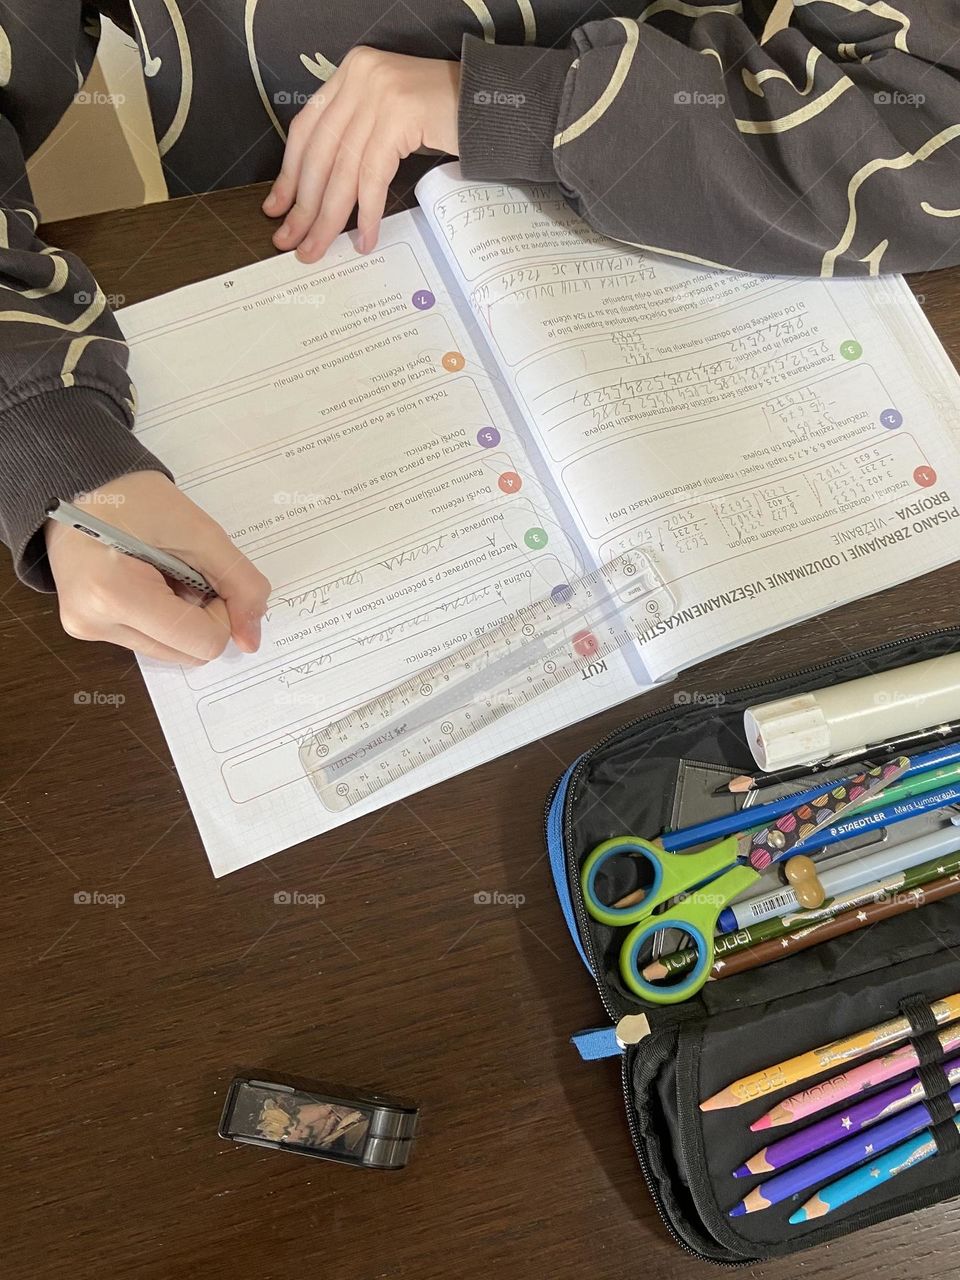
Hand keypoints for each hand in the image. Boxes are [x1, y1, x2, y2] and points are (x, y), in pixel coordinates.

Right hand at [46, 472, 270, 664]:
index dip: (222, 611)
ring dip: (183, 617)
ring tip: (162, 573)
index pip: (203, 642)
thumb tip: (252, 641)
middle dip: (202, 615)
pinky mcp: (87, 629)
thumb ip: (240, 584)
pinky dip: (163, 617)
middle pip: (188, 653)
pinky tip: (148, 581)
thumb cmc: (137, 498)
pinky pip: (150, 640)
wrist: (80, 486)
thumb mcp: (201, 532)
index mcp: (115, 595)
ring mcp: (87, 630)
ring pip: (171, 651)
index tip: (207, 573)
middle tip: (185, 570)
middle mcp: (94, 623)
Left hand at [263, 48, 459, 261]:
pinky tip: (364, 238)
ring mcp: (380, 92)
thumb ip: (358, 138)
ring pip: (342, 169)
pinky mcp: (400, 114)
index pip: (307, 128)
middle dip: (304, 205)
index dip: (290, 173)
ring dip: (329, 217)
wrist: (496, 105)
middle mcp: (361, 76)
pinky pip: (372, 176)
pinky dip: (367, 213)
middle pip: (320, 152)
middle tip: (292, 240)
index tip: (278, 207)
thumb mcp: (391, 120)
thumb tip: (322, 193)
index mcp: (352, 73)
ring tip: (318, 248)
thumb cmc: (446, 118)